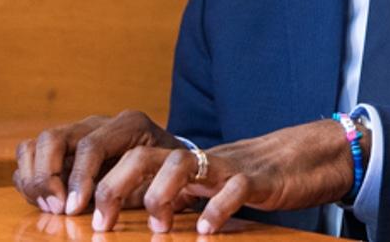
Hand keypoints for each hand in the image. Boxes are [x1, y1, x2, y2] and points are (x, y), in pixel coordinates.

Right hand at [13, 109, 176, 215]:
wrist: (168, 163)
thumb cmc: (166, 173)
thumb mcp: (165, 178)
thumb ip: (139, 185)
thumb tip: (106, 204)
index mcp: (128, 125)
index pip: (91, 146)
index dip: (79, 178)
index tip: (74, 209)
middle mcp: (97, 123)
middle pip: (53, 138)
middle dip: (46, 177)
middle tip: (56, 208)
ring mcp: (76, 133)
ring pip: (35, 144)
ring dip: (33, 178)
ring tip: (48, 206)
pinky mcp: (61, 148)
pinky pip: (29, 156)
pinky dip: (27, 180)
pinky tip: (44, 201)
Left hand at [114, 119, 355, 234]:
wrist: (304, 158)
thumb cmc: (250, 178)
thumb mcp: (204, 188)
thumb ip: (174, 196)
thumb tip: (130, 215)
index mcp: (182, 164)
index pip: (130, 160)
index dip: (102, 185)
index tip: (85, 219)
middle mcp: (198, 161)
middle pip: (143, 157)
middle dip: (114, 188)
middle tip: (101, 225)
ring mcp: (226, 168)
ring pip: (182, 165)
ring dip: (159, 196)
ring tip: (156, 228)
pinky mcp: (257, 179)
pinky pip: (233, 189)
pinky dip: (216, 209)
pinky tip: (205, 231)